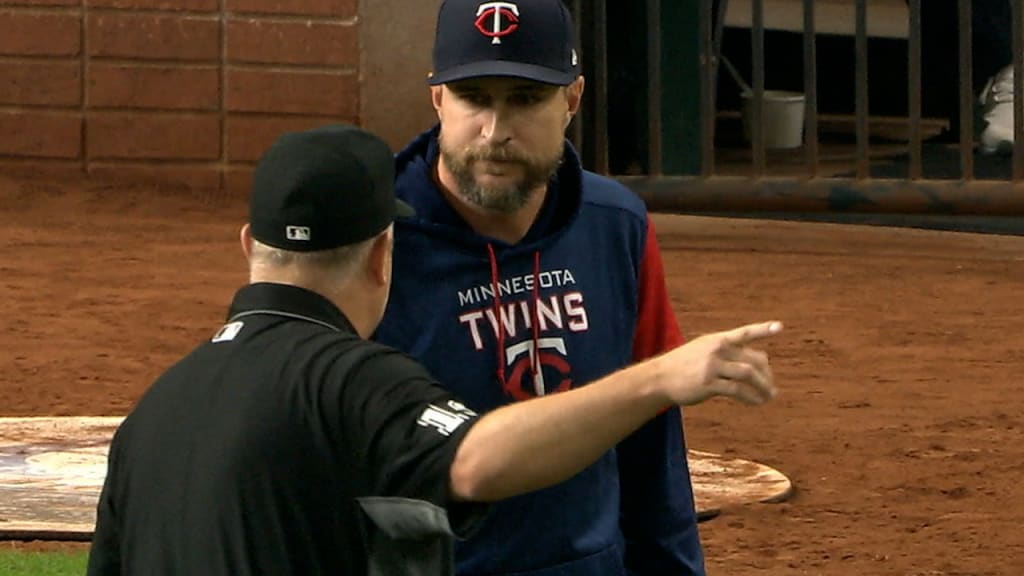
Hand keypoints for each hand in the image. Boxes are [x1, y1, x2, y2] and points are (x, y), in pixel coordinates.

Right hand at [657, 321, 782, 406]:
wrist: (660, 377)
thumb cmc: (685, 365)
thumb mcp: (704, 349)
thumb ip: (729, 352)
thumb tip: (759, 359)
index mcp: (718, 340)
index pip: (744, 333)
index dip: (762, 330)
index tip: (779, 326)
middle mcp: (717, 350)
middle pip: (753, 359)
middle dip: (767, 375)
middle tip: (771, 387)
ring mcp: (713, 366)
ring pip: (748, 374)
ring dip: (763, 386)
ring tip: (770, 396)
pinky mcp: (709, 383)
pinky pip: (737, 390)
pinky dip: (751, 397)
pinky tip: (757, 403)